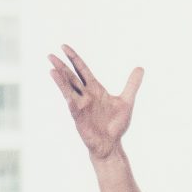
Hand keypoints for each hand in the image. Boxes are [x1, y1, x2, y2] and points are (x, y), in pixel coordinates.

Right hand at [47, 45, 142, 160]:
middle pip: (72, 76)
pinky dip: (63, 89)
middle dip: (62, 65)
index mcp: (95, 89)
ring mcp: (80, 104)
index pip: (82, 70)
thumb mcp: (127, 101)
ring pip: (68, 86)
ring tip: (51, 64)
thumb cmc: (116, 125)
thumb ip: (132, 84)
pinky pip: (69, 99)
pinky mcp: (78, 114)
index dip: (74, 58)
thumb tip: (140, 68)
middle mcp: (86, 95)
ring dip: (59, 75)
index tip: (64, 47)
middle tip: (50, 54)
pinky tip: (56, 80)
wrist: (111, 144)